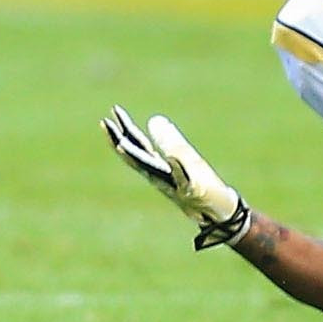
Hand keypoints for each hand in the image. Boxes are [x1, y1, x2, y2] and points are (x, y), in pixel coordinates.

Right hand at [103, 107, 248, 249]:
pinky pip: (185, 180)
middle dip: (120, 141)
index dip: (125, 128)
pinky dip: (178, 169)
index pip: (138, 144)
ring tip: (122, 143)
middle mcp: (161, 175)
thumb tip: (154, 119)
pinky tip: (174, 159)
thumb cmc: (199, 184)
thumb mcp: (183, 159)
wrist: (216, 210)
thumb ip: (168, 142)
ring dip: (137, 157)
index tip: (113, 110)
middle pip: (137, 156)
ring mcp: (175, 184)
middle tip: (105, 123)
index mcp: (158, 165)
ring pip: (152, 169)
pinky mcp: (194, 191)